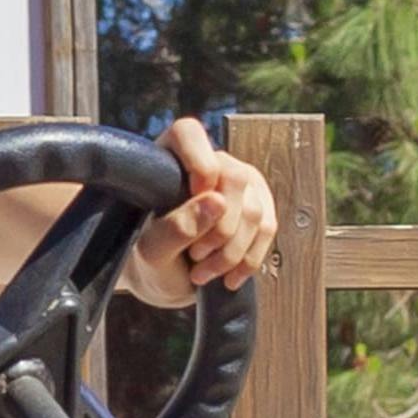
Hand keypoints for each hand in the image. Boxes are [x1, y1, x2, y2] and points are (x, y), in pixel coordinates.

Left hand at [121, 118, 274, 303]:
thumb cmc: (150, 262)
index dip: (199, 163)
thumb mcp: (152, 252)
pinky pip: (267, 228)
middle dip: (219, 230)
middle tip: (194, 255)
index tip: (195, 196)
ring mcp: (240, 185)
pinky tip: (229, 277)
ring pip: (254, 210)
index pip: (189, 134)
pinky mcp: (259, 207)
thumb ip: (176, 228)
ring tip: (203, 273)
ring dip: (231, 253)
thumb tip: (217, 202)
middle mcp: (211, 164)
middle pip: (235, 179)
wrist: (169, 283)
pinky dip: (249, 260)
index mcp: (169, 160)